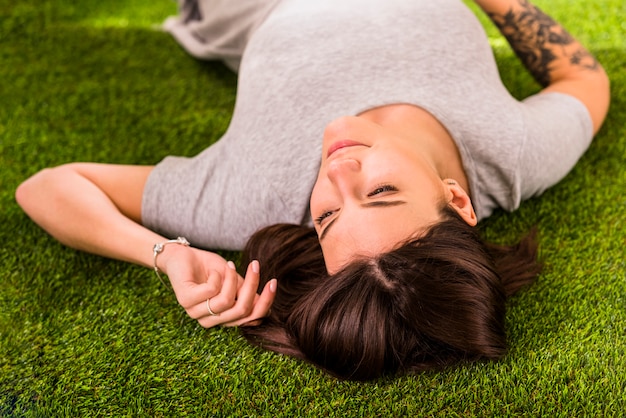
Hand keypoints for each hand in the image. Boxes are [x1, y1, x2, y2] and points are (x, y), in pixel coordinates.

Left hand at [160, 246, 276, 327]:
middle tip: (255, 265)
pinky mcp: (185, 300)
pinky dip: (217, 277)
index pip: (250, 319)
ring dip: (232, 279)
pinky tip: (212, 271)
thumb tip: (266, 301)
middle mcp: (210, 320)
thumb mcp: (233, 280)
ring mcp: (195, 312)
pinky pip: (211, 291)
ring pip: (226, 302)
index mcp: (223, 318)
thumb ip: (246, 291)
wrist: (181, 255)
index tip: (273, 282)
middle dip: (252, 286)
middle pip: (241, 311)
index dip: (265, 302)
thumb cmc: (208, 268)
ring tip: (229, 265)